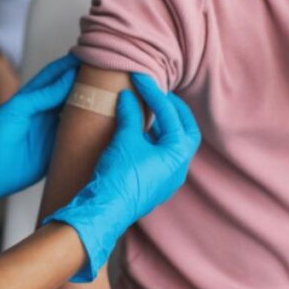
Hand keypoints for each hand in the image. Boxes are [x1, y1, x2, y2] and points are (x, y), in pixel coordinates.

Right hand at [44, 73, 200, 281]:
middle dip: (172, 109)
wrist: (104, 210)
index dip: (154, 93)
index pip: (171, 115)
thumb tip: (128, 96)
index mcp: (178, 155)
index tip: (140, 78)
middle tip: (158, 92)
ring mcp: (167, 179)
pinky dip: (154, 139)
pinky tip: (138, 132)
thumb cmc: (118, 175)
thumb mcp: (125, 139)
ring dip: (163, 125)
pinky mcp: (154, 184)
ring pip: (173, 144)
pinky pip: (161, 156)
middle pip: (184, 130)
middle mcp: (178, 169)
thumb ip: (131, 114)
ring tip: (147, 109)